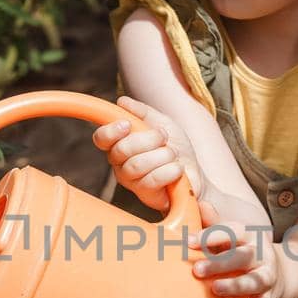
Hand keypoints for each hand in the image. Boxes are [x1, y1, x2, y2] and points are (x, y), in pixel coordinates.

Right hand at [91, 95, 206, 211]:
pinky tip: (178, 169)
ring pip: (136, 165)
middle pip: (121, 150)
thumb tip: (122, 102)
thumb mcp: (162, 122)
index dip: (110, 131)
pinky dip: (170, 170)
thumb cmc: (175, 147)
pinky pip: (152, 180)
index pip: (101, 138)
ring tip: (173, 154)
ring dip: (162, 155)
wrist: (196, 171)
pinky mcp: (146, 196)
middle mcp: (121, 164)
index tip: (127, 124)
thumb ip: (143, 112)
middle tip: (164, 137)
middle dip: (148, 139)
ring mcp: (132, 182)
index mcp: (120, 144)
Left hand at [190, 196, 282, 297]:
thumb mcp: (232, 236)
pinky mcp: (269, 297)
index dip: (211, 235)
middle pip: (241, 256)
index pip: (231, 232)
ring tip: (216, 289)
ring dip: (235, 285)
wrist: (278, 271)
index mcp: (248, 236)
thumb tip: (197, 202)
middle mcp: (260, 254)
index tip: (188, 241)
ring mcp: (266, 276)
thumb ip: (214, 223)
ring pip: (254, 281)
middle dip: (220, 263)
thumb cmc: (241, 251)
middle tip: (196, 270)